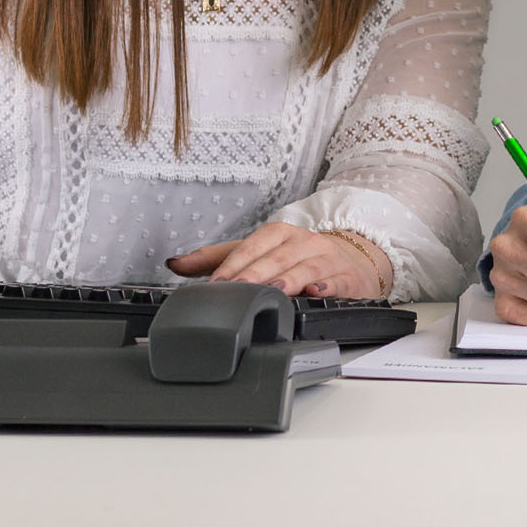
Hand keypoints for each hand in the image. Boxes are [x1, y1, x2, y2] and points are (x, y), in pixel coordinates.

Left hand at [166, 222, 391, 298]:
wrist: (351, 258)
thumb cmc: (299, 255)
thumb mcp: (259, 251)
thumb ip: (217, 258)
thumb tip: (176, 263)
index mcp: (278, 234)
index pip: (252, 246)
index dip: (232, 265)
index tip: (214, 284)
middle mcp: (303, 242)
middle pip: (276, 258)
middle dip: (255, 275)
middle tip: (237, 291)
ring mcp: (326, 259)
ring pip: (305, 268)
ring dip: (288, 279)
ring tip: (273, 291)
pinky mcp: (347, 278)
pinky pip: (337, 281)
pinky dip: (327, 287)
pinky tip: (316, 292)